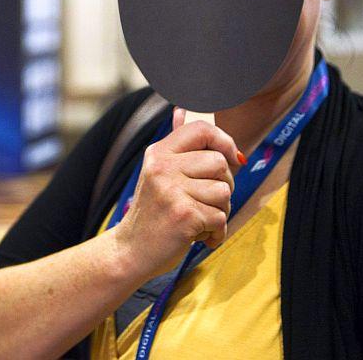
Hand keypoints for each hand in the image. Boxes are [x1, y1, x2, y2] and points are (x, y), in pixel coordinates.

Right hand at [113, 107, 242, 278]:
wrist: (130, 251)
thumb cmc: (151, 212)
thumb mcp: (157, 173)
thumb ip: (176, 145)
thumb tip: (182, 110)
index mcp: (159, 152)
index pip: (201, 129)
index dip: (223, 140)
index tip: (231, 157)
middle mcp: (163, 167)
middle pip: (219, 163)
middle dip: (224, 185)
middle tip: (208, 201)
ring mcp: (172, 190)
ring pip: (224, 192)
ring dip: (220, 212)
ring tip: (200, 220)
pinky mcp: (184, 215)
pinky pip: (221, 218)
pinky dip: (217, 233)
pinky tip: (200, 237)